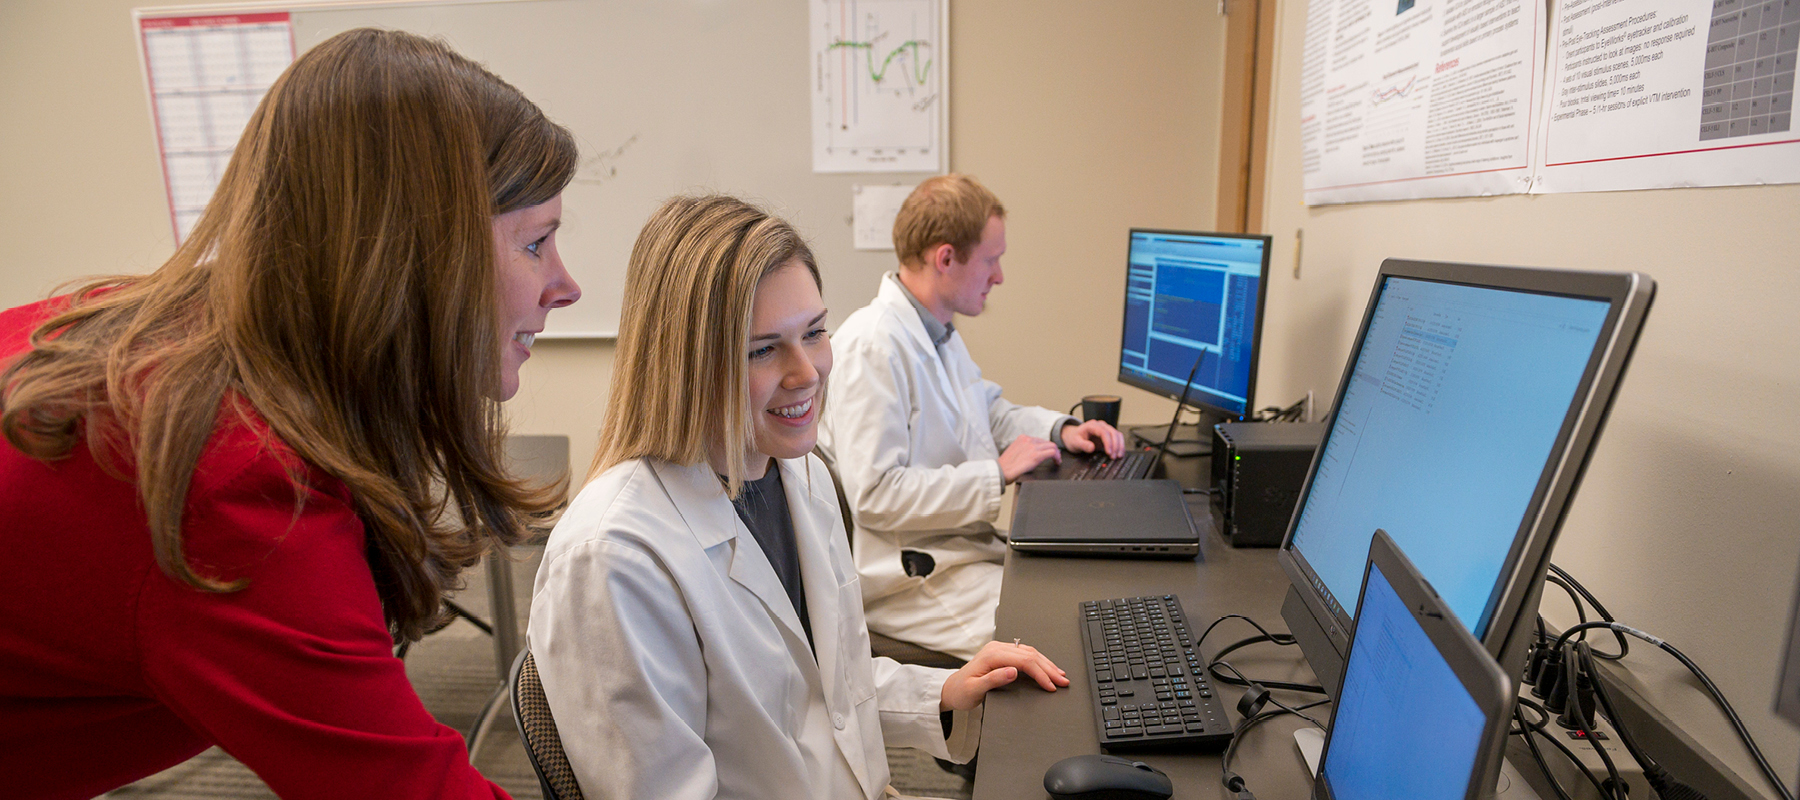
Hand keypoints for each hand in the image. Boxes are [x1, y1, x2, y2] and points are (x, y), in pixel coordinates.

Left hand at [940, 640, 1070, 710]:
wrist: (951, 690)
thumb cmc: (961, 692)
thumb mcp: (975, 690)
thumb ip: (994, 680)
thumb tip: (1013, 671)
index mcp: (992, 656)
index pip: (1024, 661)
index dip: (1040, 673)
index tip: (1051, 685)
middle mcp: (996, 649)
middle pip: (1030, 655)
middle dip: (1049, 669)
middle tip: (1063, 681)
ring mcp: (999, 650)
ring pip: (1030, 653)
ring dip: (1046, 664)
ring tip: (1060, 675)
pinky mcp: (1002, 654)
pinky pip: (1025, 654)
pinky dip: (1039, 662)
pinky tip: (1046, 668)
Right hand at [997, 435, 1059, 481]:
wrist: (1001, 471)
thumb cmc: (1005, 466)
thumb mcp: (1014, 451)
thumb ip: (1023, 449)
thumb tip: (1031, 453)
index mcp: (1022, 438)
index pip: (1039, 440)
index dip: (1045, 447)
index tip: (1047, 453)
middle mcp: (1028, 440)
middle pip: (1046, 442)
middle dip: (1052, 450)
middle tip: (1055, 458)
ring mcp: (1032, 447)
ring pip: (1052, 446)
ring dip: (1056, 453)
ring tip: (1057, 460)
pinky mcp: (1036, 455)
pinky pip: (1052, 452)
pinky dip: (1057, 457)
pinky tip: (1057, 462)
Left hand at [1059, 420, 1125, 458]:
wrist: (1073, 436)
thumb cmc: (1074, 438)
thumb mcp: (1075, 443)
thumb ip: (1083, 445)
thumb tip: (1092, 447)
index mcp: (1092, 426)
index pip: (1104, 432)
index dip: (1108, 442)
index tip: (1109, 452)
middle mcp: (1100, 425)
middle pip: (1113, 433)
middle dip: (1115, 445)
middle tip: (1114, 457)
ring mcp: (1105, 429)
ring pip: (1117, 435)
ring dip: (1120, 445)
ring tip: (1119, 456)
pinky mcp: (1108, 435)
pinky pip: (1117, 438)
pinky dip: (1120, 445)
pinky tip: (1120, 453)